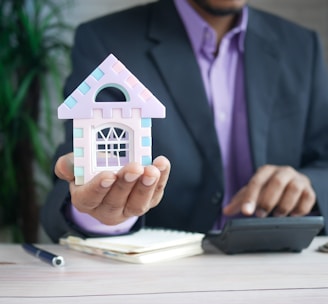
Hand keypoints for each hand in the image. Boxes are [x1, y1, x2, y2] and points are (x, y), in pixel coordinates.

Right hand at [55, 153, 170, 224]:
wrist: (111, 175)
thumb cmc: (92, 170)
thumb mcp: (78, 165)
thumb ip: (70, 165)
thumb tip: (65, 165)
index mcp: (86, 200)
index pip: (90, 198)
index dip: (99, 187)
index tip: (108, 175)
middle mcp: (107, 210)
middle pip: (116, 202)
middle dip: (126, 185)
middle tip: (135, 168)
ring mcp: (129, 208)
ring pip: (137, 204)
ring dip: (146, 187)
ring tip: (152, 170)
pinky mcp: (147, 202)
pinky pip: (155, 195)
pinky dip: (161, 180)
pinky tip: (162, 165)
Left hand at [223, 165, 315, 217]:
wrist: (293, 183)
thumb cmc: (269, 188)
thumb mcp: (254, 192)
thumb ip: (240, 201)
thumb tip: (225, 211)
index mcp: (266, 171)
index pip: (256, 182)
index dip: (250, 198)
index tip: (246, 212)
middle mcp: (283, 172)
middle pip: (276, 183)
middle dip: (267, 201)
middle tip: (261, 215)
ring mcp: (298, 180)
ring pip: (293, 190)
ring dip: (284, 206)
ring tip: (277, 215)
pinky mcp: (309, 190)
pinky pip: (307, 199)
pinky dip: (299, 209)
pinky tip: (292, 215)